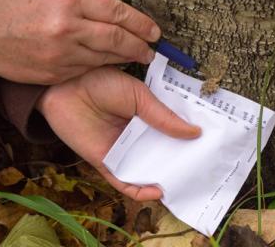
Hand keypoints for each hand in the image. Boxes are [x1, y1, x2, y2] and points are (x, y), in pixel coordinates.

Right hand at [0, 0, 159, 84]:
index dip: (140, 23)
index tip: (154, 31)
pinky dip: (104, 65)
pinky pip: (89, 69)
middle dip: (139, 45)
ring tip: (138, 56)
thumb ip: (80, 2)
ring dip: (125, 57)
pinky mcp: (57, 72)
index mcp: (67, 0)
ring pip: (106, 57)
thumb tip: (112, 14)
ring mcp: (62, 53)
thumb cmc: (12, 8)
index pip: (116, 12)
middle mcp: (67, 27)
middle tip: (151, 49)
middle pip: (117, 37)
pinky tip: (112, 63)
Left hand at [36, 67, 200, 200]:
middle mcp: (137, 136)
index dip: (189, 139)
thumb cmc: (102, 84)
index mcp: (147, 118)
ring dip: (164, 179)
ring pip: (147, 171)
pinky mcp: (106, 163)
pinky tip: (157, 191)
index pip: (173, 132)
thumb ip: (163, 116)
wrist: (65, 88)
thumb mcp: (138, 96)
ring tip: (184, 183)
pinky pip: (125, 182)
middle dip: (180, 162)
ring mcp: (123, 151)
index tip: (209, 146)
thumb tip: (195, 132)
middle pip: (162, 154)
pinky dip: (140, 190)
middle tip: (203, 169)